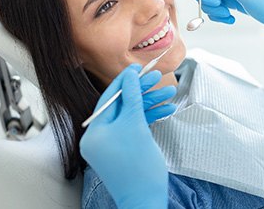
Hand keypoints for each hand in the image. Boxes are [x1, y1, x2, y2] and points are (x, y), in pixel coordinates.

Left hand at [80, 64, 174, 208]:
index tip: (138, 68)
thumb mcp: (136, 125)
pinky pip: (134, 129)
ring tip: (169, 94)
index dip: (125, 80)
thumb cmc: (138, 167)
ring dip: (149, 104)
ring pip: (130, 116)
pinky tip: (165, 110)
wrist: (146, 200)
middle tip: (157, 78)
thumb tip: (130, 75)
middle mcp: (99, 138)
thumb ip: (133, 97)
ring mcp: (111, 145)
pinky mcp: (123, 151)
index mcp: (94, 132)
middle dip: (142, 92)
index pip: (109, 98)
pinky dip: (148, 119)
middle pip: (122, 106)